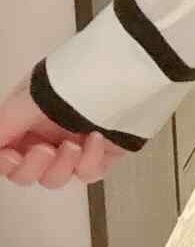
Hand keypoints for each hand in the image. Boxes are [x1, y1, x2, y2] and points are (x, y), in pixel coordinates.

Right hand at [0, 76, 124, 187]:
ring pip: (54, 178)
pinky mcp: (102, 153)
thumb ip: (4, 124)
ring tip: (73, 146)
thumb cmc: (82, 73)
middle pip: (26, 173)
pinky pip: (87, 174)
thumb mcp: (34, 95)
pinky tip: (96, 140)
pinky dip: (89, 162)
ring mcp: (75, 145)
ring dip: (61, 167)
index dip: (5, 162)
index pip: (6, 154)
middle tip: (46, 150)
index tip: (13, 156)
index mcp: (27, 118)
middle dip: (32, 167)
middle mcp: (48, 133)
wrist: (130, 68)